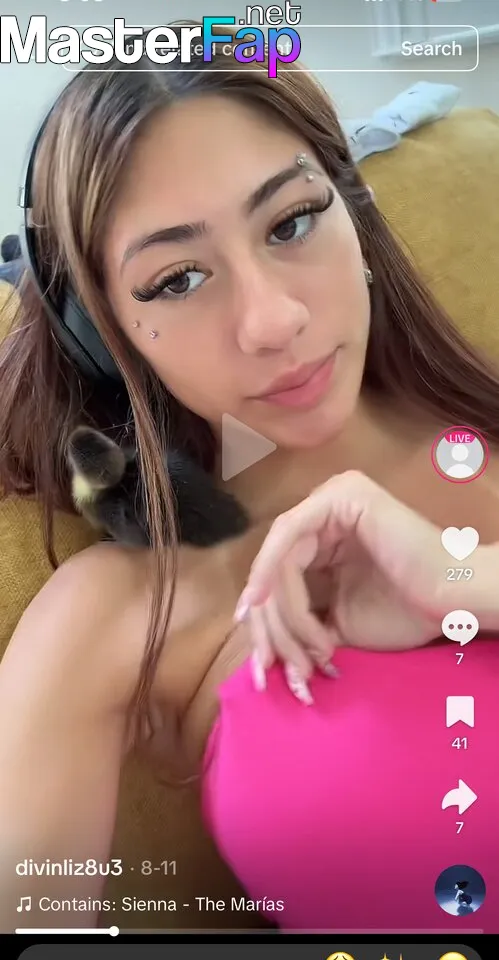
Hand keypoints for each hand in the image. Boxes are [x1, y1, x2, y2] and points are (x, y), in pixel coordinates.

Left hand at [235, 470, 454, 701]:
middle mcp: (325, 509)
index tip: (259, 663)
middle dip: (269, 622)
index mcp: (325, 533)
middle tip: (271, 666)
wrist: (453, 601)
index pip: (279, 572)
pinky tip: (266, 604)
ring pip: (280, 557)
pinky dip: (273, 572)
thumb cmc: (405, 612)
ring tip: (310, 651)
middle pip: (274, 565)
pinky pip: (290, 535)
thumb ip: (301, 622)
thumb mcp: (338, 623)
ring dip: (284, 612)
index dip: (264, 618)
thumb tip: (259, 648)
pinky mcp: (342, 496)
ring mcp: (334, 497)